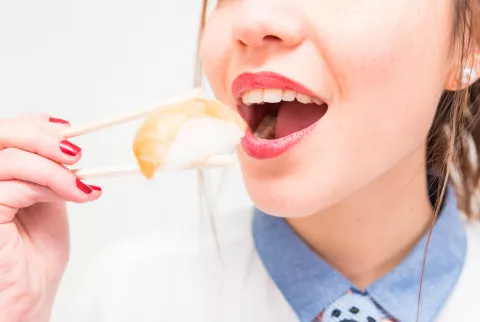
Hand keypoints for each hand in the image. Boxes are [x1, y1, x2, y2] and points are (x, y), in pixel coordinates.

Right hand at [0, 114, 100, 321]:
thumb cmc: (35, 255)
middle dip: (41, 137)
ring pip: (7, 159)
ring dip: (53, 169)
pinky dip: (47, 187)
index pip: (6, 132)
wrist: (30, 297)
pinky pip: (9, 187)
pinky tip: (73, 196)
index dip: (34, 125)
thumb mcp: (49, 199)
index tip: (69, 132)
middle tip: (75, 153)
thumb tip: (69, 143)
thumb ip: (50, 170)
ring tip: (81, 187)